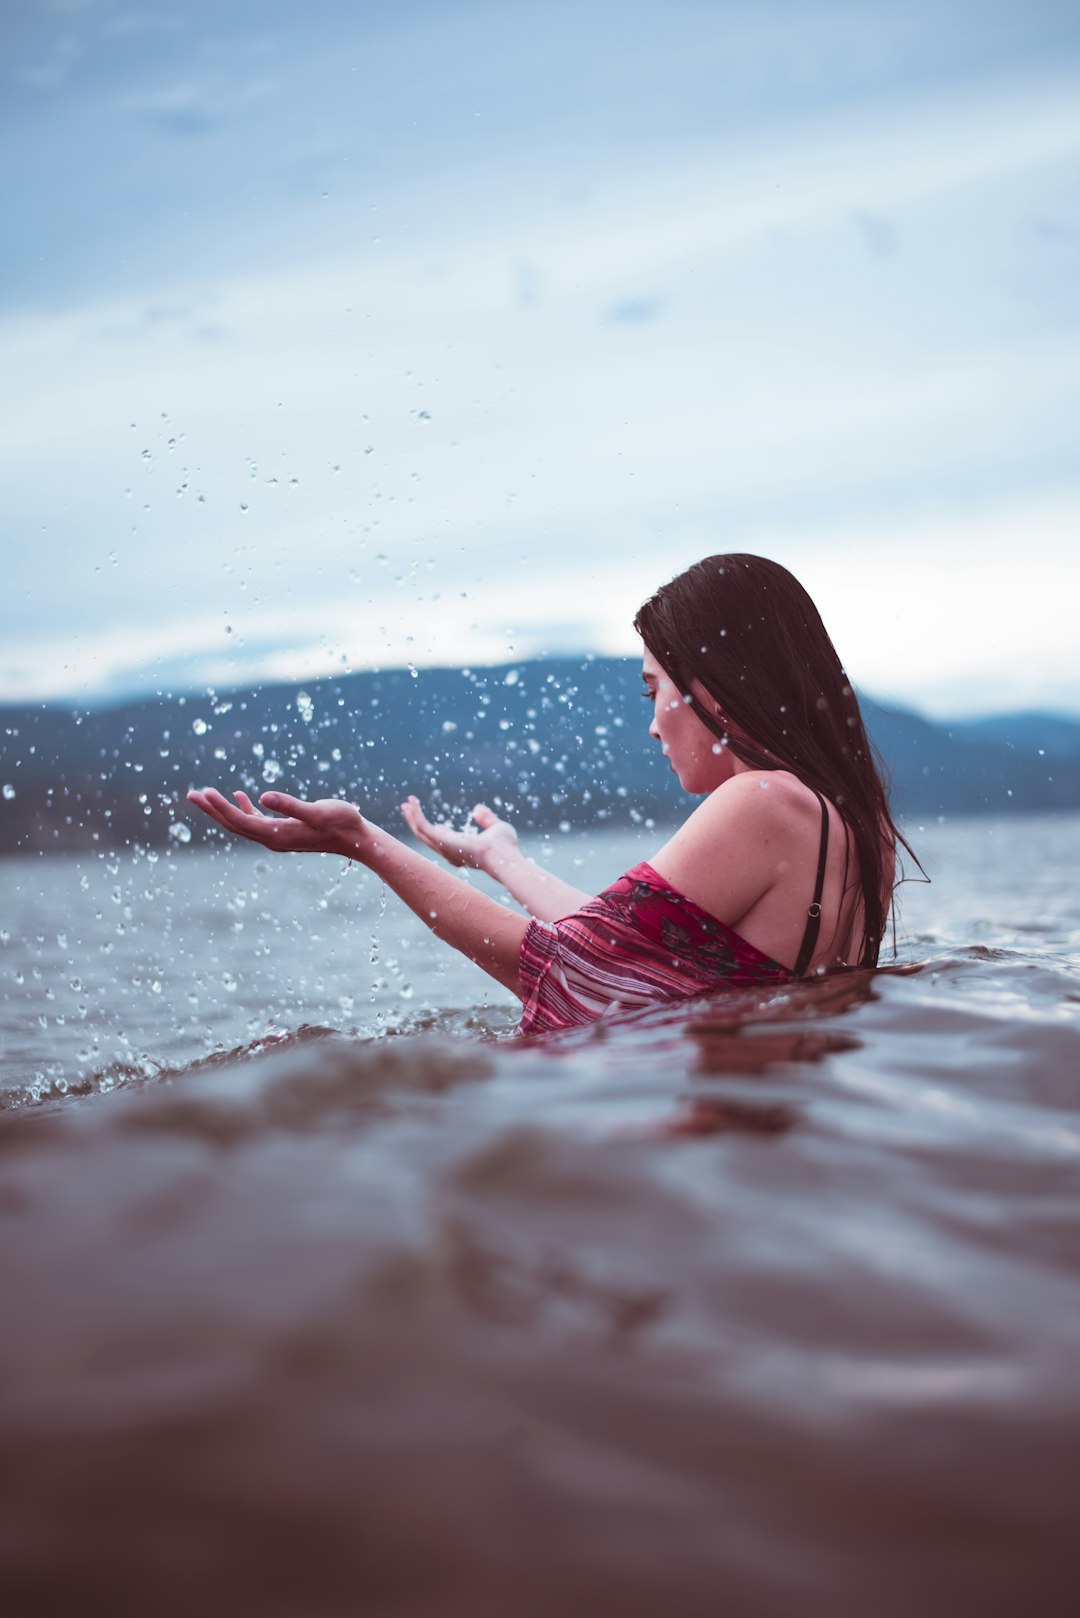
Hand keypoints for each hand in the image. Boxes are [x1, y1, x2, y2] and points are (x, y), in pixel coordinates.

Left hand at [186, 788, 366, 857]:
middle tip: (190, 795)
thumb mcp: (317, 810)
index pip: (240, 821)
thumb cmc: (341, 822)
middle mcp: (272, 839)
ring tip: (204, 796)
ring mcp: (277, 837)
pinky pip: (256, 821)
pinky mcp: (284, 831)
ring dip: (223, 810)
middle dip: (212, 810)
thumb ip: (290, 805)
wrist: (357, 839)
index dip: (220, 807)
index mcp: (277, 834)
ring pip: (242, 823)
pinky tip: (241, 796)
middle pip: (234, 824)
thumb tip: (262, 796)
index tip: (203, 792)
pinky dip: (244, 809)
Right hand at [400, 796, 517, 871]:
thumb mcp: (497, 827)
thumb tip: (477, 809)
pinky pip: (422, 826)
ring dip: (412, 817)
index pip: (445, 845)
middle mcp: (449, 852)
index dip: (439, 835)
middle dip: (417, 824)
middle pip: (426, 839)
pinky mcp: (440, 840)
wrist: (502, 854)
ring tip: (406, 804)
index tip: (438, 825)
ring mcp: (443, 847)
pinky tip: (412, 802)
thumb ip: (487, 819)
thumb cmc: (504, 846)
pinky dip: (416, 814)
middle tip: (409, 811)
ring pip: (420, 832)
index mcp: (462, 851)